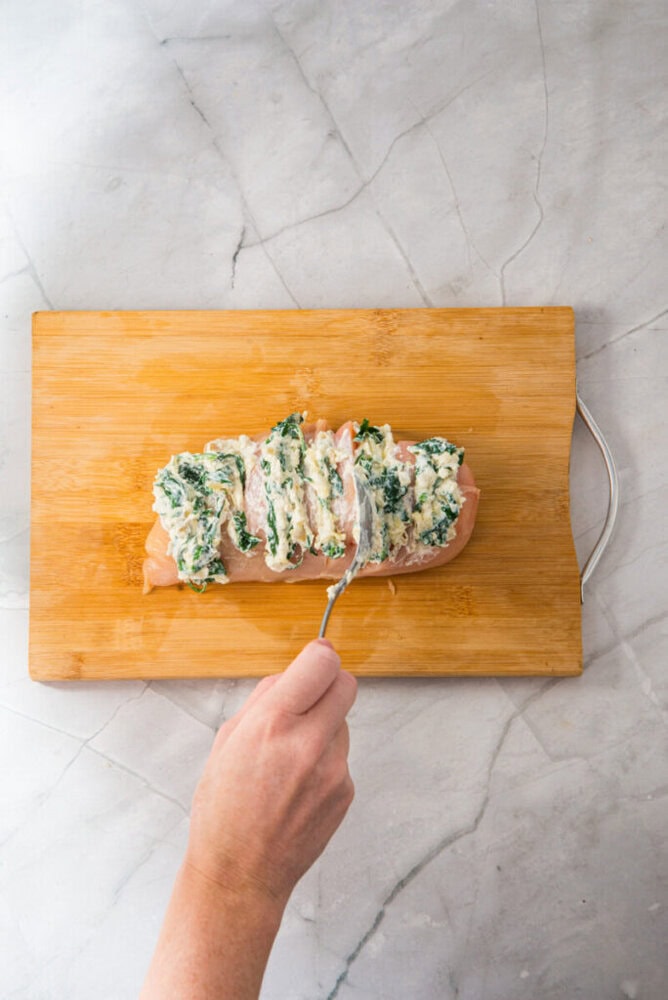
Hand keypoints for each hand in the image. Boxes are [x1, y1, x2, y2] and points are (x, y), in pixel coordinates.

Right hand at [185, 638, 356, 907]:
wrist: (240, 875)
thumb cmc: (223, 810)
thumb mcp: (227, 741)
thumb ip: (264, 701)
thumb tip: (292, 674)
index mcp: (272, 724)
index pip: (322, 662)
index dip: (319, 656)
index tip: (314, 660)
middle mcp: (309, 743)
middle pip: (346, 684)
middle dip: (328, 685)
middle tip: (306, 701)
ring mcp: (333, 770)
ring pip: (342, 721)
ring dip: (323, 726)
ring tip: (290, 758)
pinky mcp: (345, 791)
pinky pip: (341, 756)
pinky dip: (325, 759)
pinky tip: (298, 784)